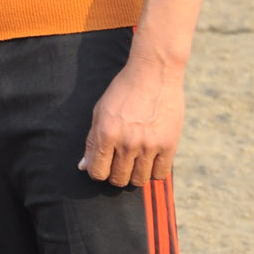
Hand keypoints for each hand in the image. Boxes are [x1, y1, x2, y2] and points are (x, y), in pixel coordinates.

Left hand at [79, 56, 184, 186]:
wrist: (154, 73)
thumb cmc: (124, 91)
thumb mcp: (100, 111)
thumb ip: (92, 140)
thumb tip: (83, 166)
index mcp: (106, 133)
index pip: (97, 172)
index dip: (98, 172)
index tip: (103, 166)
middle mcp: (127, 143)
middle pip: (118, 179)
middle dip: (116, 175)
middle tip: (120, 163)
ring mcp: (149, 145)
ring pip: (139, 180)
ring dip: (135, 175)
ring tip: (135, 161)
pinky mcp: (169, 145)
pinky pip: (159, 174)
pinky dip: (153, 171)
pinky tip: (150, 159)